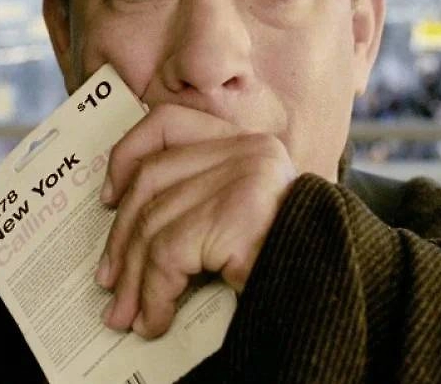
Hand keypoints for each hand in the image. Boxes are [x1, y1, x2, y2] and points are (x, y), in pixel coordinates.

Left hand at [95, 103, 296, 337]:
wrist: (331, 288)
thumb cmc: (286, 259)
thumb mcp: (240, 213)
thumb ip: (199, 196)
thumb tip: (123, 216)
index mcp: (248, 142)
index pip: (170, 121)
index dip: (128, 154)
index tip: (108, 197)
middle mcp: (247, 150)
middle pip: (152, 181)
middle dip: (122, 238)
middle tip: (110, 283)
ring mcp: (244, 179)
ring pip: (155, 223)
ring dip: (134, 279)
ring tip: (127, 315)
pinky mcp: (236, 215)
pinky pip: (170, 255)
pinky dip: (154, 294)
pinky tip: (156, 319)